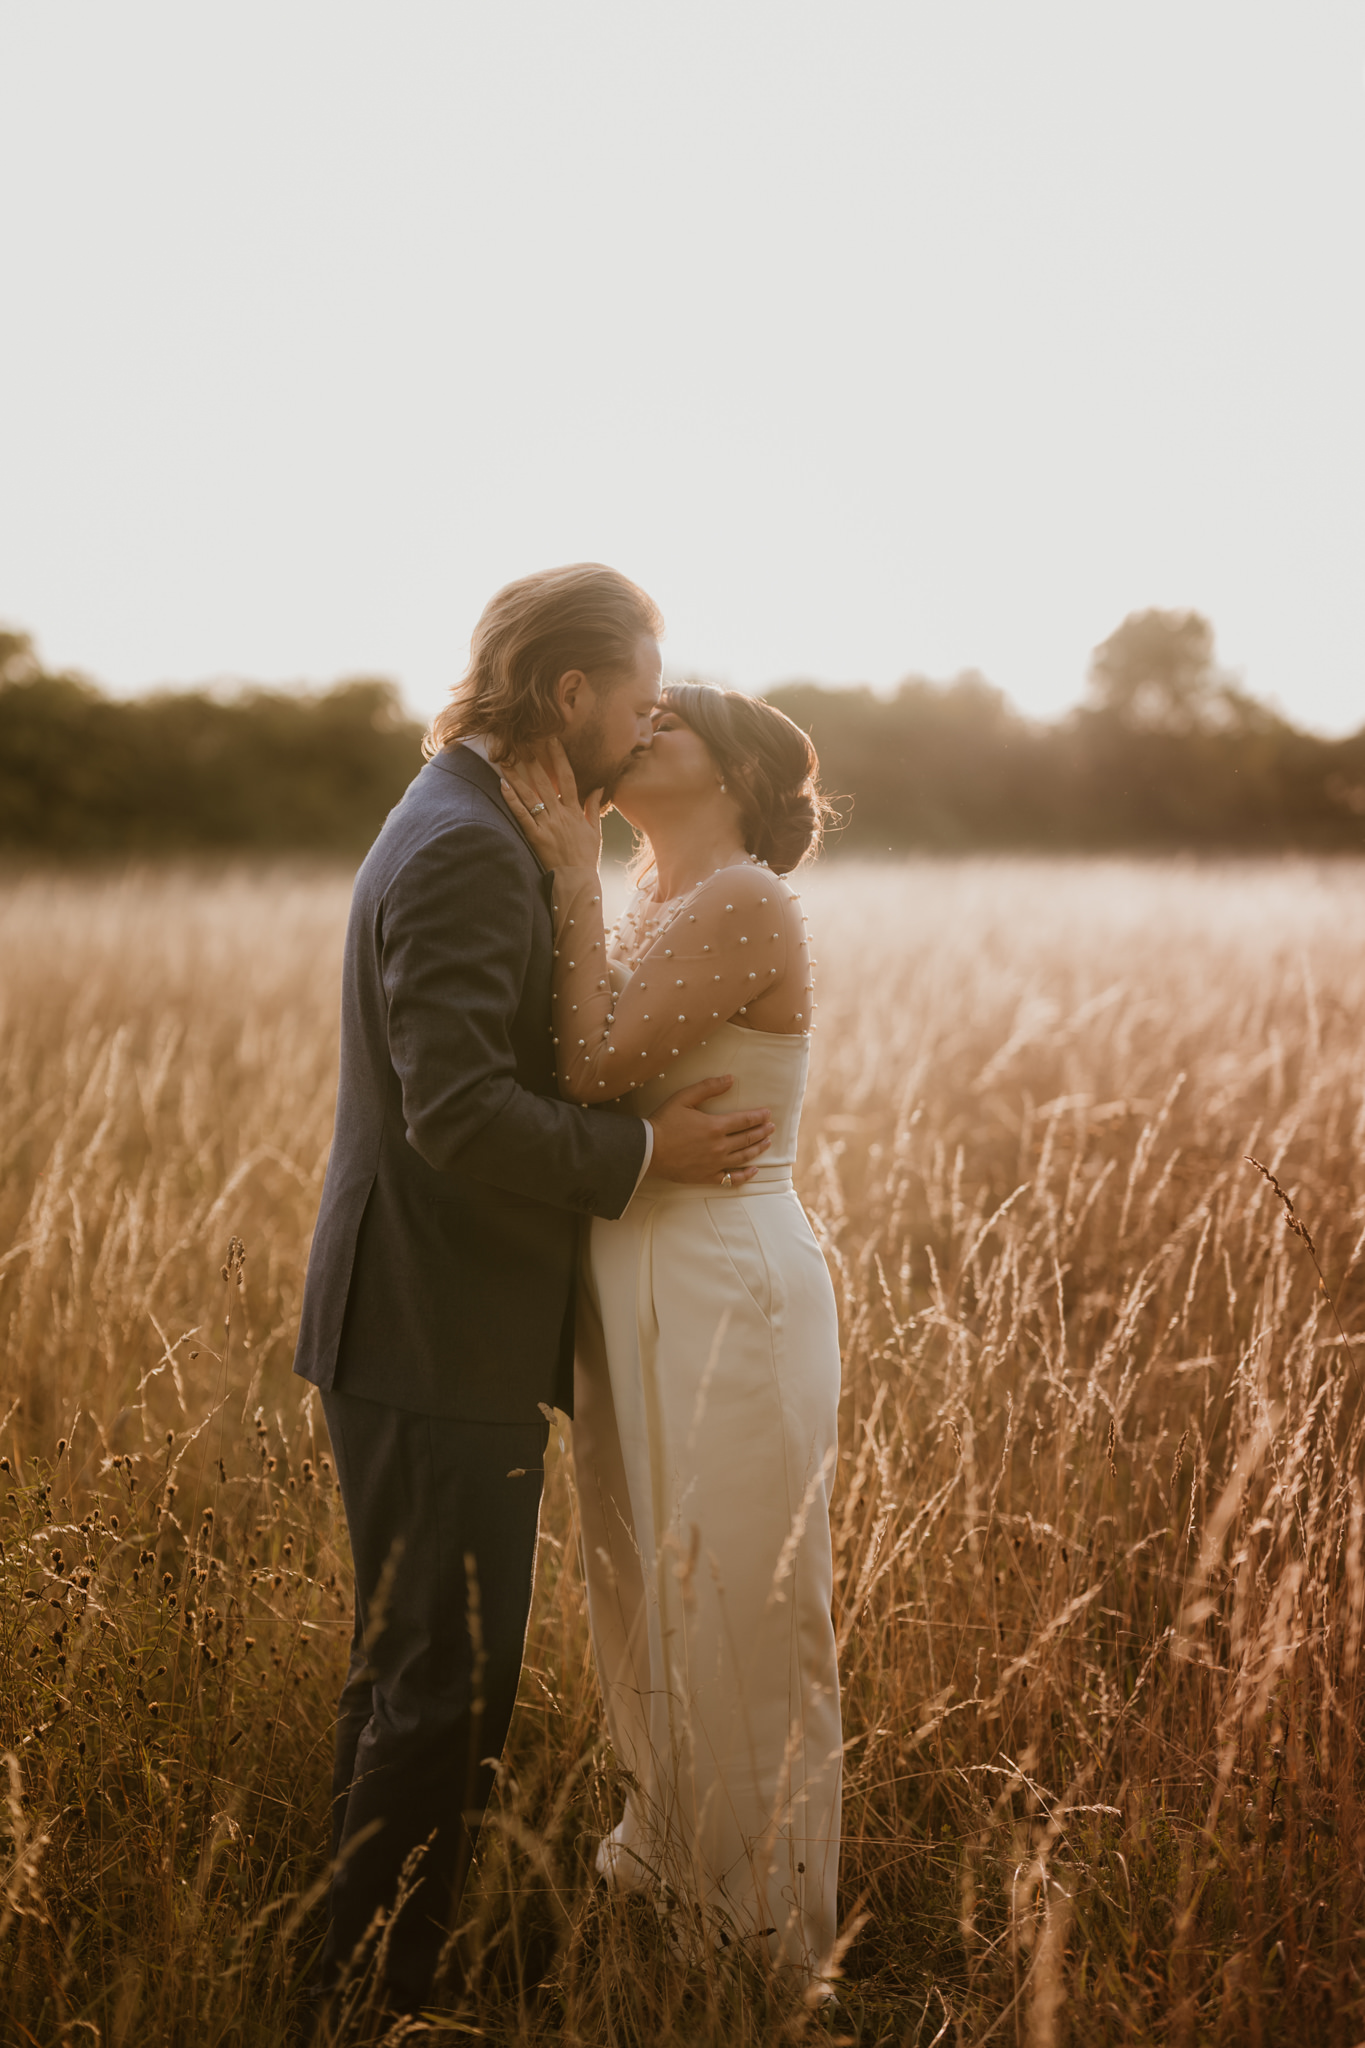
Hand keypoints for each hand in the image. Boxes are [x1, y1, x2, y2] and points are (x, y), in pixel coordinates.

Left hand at [500, 739, 602, 870]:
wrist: (578, 882)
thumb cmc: (586, 858)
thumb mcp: (595, 831)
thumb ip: (594, 807)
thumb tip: (599, 787)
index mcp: (575, 811)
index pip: (568, 778)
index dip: (559, 757)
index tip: (552, 740)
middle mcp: (560, 814)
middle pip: (545, 782)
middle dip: (534, 760)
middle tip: (523, 741)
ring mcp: (547, 825)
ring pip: (530, 796)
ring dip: (516, 777)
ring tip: (504, 760)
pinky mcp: (535, 837)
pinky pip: (522, 815)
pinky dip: (512, 800)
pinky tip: (502, 786)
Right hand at [647, 1076, 775, 1186]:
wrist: (648, 1150)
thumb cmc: (664, 1122)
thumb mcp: (684, 1098)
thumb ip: (708, 1087)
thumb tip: (730, 1079)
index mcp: (715, 1126)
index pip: (745, 1120)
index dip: (759, 1116)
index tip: (767, 1114)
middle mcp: (719, 1146)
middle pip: (748, 1138)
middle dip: (762, 1131)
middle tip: (771, 1127)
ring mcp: (715, 1163)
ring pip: (744, 1157)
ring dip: (758, 1149)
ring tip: (767, 1142)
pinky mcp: (707, 1176)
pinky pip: (732, 1178)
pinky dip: (746, 1174)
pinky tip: (754, 1170)